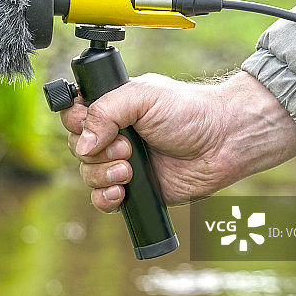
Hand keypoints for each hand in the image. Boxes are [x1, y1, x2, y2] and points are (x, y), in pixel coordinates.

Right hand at [60, 71, 295, 210]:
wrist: (223, 142)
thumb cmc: (190, 111)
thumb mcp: (143, 96)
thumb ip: (106, 111)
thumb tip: (83, 143)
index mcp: (111, 106)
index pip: (72, 114)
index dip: (75, 122)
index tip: (88, 125)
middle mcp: (112, 134)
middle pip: (76, 147)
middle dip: (95, 151)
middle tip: (125, 147)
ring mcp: (120, 162)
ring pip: (87, 174)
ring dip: (102, 174)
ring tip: (130, 169)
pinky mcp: (133, 189)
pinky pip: (102, 199)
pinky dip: (105, 198)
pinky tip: (122, 192)